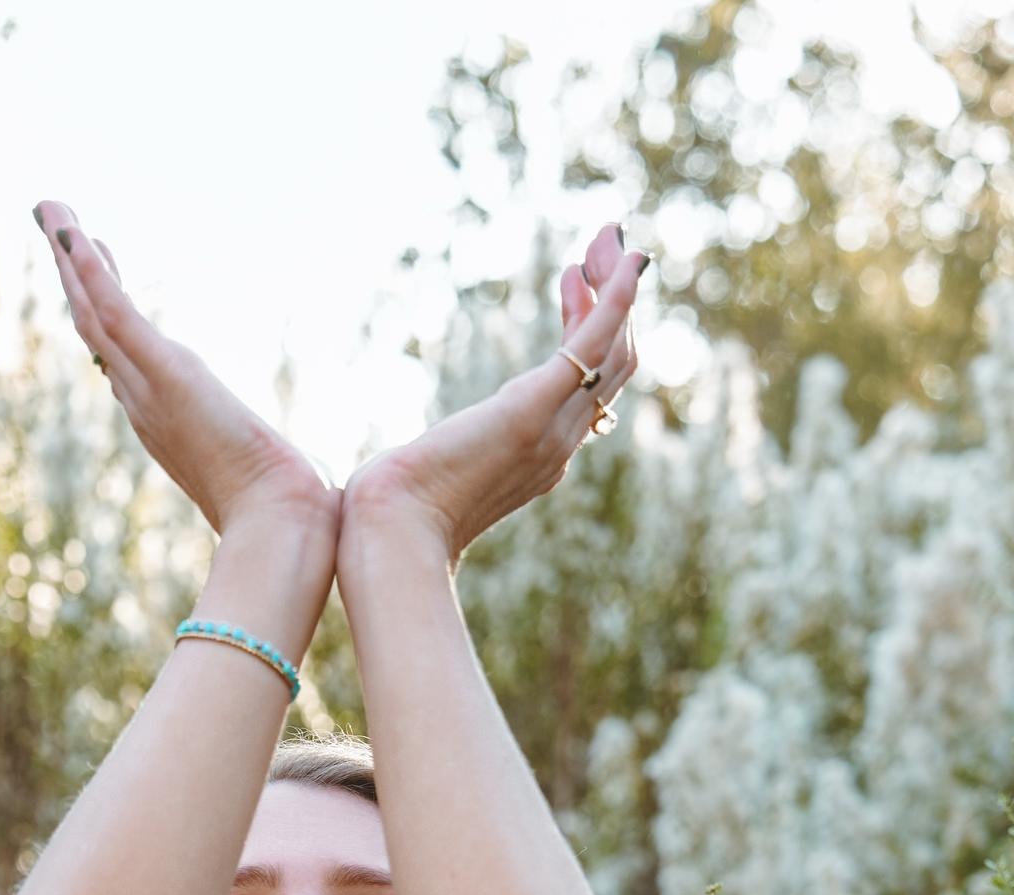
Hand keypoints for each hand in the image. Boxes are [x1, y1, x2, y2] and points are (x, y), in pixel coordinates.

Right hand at [33, 199, 340, 545]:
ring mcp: (146, 389)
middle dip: (72, 275)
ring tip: (51, 210)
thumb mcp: (255, 466)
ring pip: (93, 313)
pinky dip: (92, 276)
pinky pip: (117, 317)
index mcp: (159, 418)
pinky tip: (78, 236)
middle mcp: (142, 403)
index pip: (119, 351)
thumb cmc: (274, 504)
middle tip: (54, 222)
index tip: (95, 263)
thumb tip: (283, 462)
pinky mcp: (164, 374)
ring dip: (70, 259)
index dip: (99, 307)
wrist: (274, 518)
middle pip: (93, 327)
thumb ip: (251, 453)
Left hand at [340, 223, 646, 569]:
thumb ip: (438, 459)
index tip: (572, 284)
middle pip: (615, 366)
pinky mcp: (532, 410)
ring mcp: (551, 430)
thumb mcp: (427, 476)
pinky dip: (615, 302)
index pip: (589, 392)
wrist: (390, 535)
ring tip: (604, 240)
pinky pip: (593, 349)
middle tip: (600, 249)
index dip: (592, 334)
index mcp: (540, 460)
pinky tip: (623, 260)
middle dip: (614, 301)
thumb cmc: (393, 514)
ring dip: (615, 289)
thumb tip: (408, 461)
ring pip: (615, 353)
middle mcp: (558, 446)